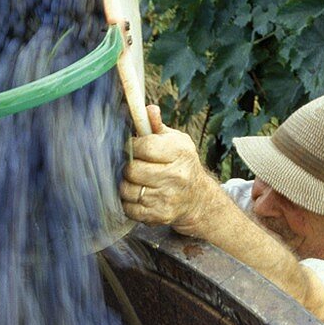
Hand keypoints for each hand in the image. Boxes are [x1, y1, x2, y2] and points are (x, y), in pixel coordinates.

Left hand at [120, 105, 217, 234]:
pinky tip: (137, 195)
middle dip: (128, 167)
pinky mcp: (159, 215)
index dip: (132, 146)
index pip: (143, 146)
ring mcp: (166, 198)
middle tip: (133, 165)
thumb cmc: (182, 164)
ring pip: (127, 190)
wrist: (197, 198)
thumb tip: (148, 109)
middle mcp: (175, 176)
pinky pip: (129, 208)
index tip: (133, 147)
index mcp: (179, 152)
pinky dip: (128, 202)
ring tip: (134, 181)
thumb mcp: (176, 141)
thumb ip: (157, 127)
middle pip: (132, 170)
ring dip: (126, 185)